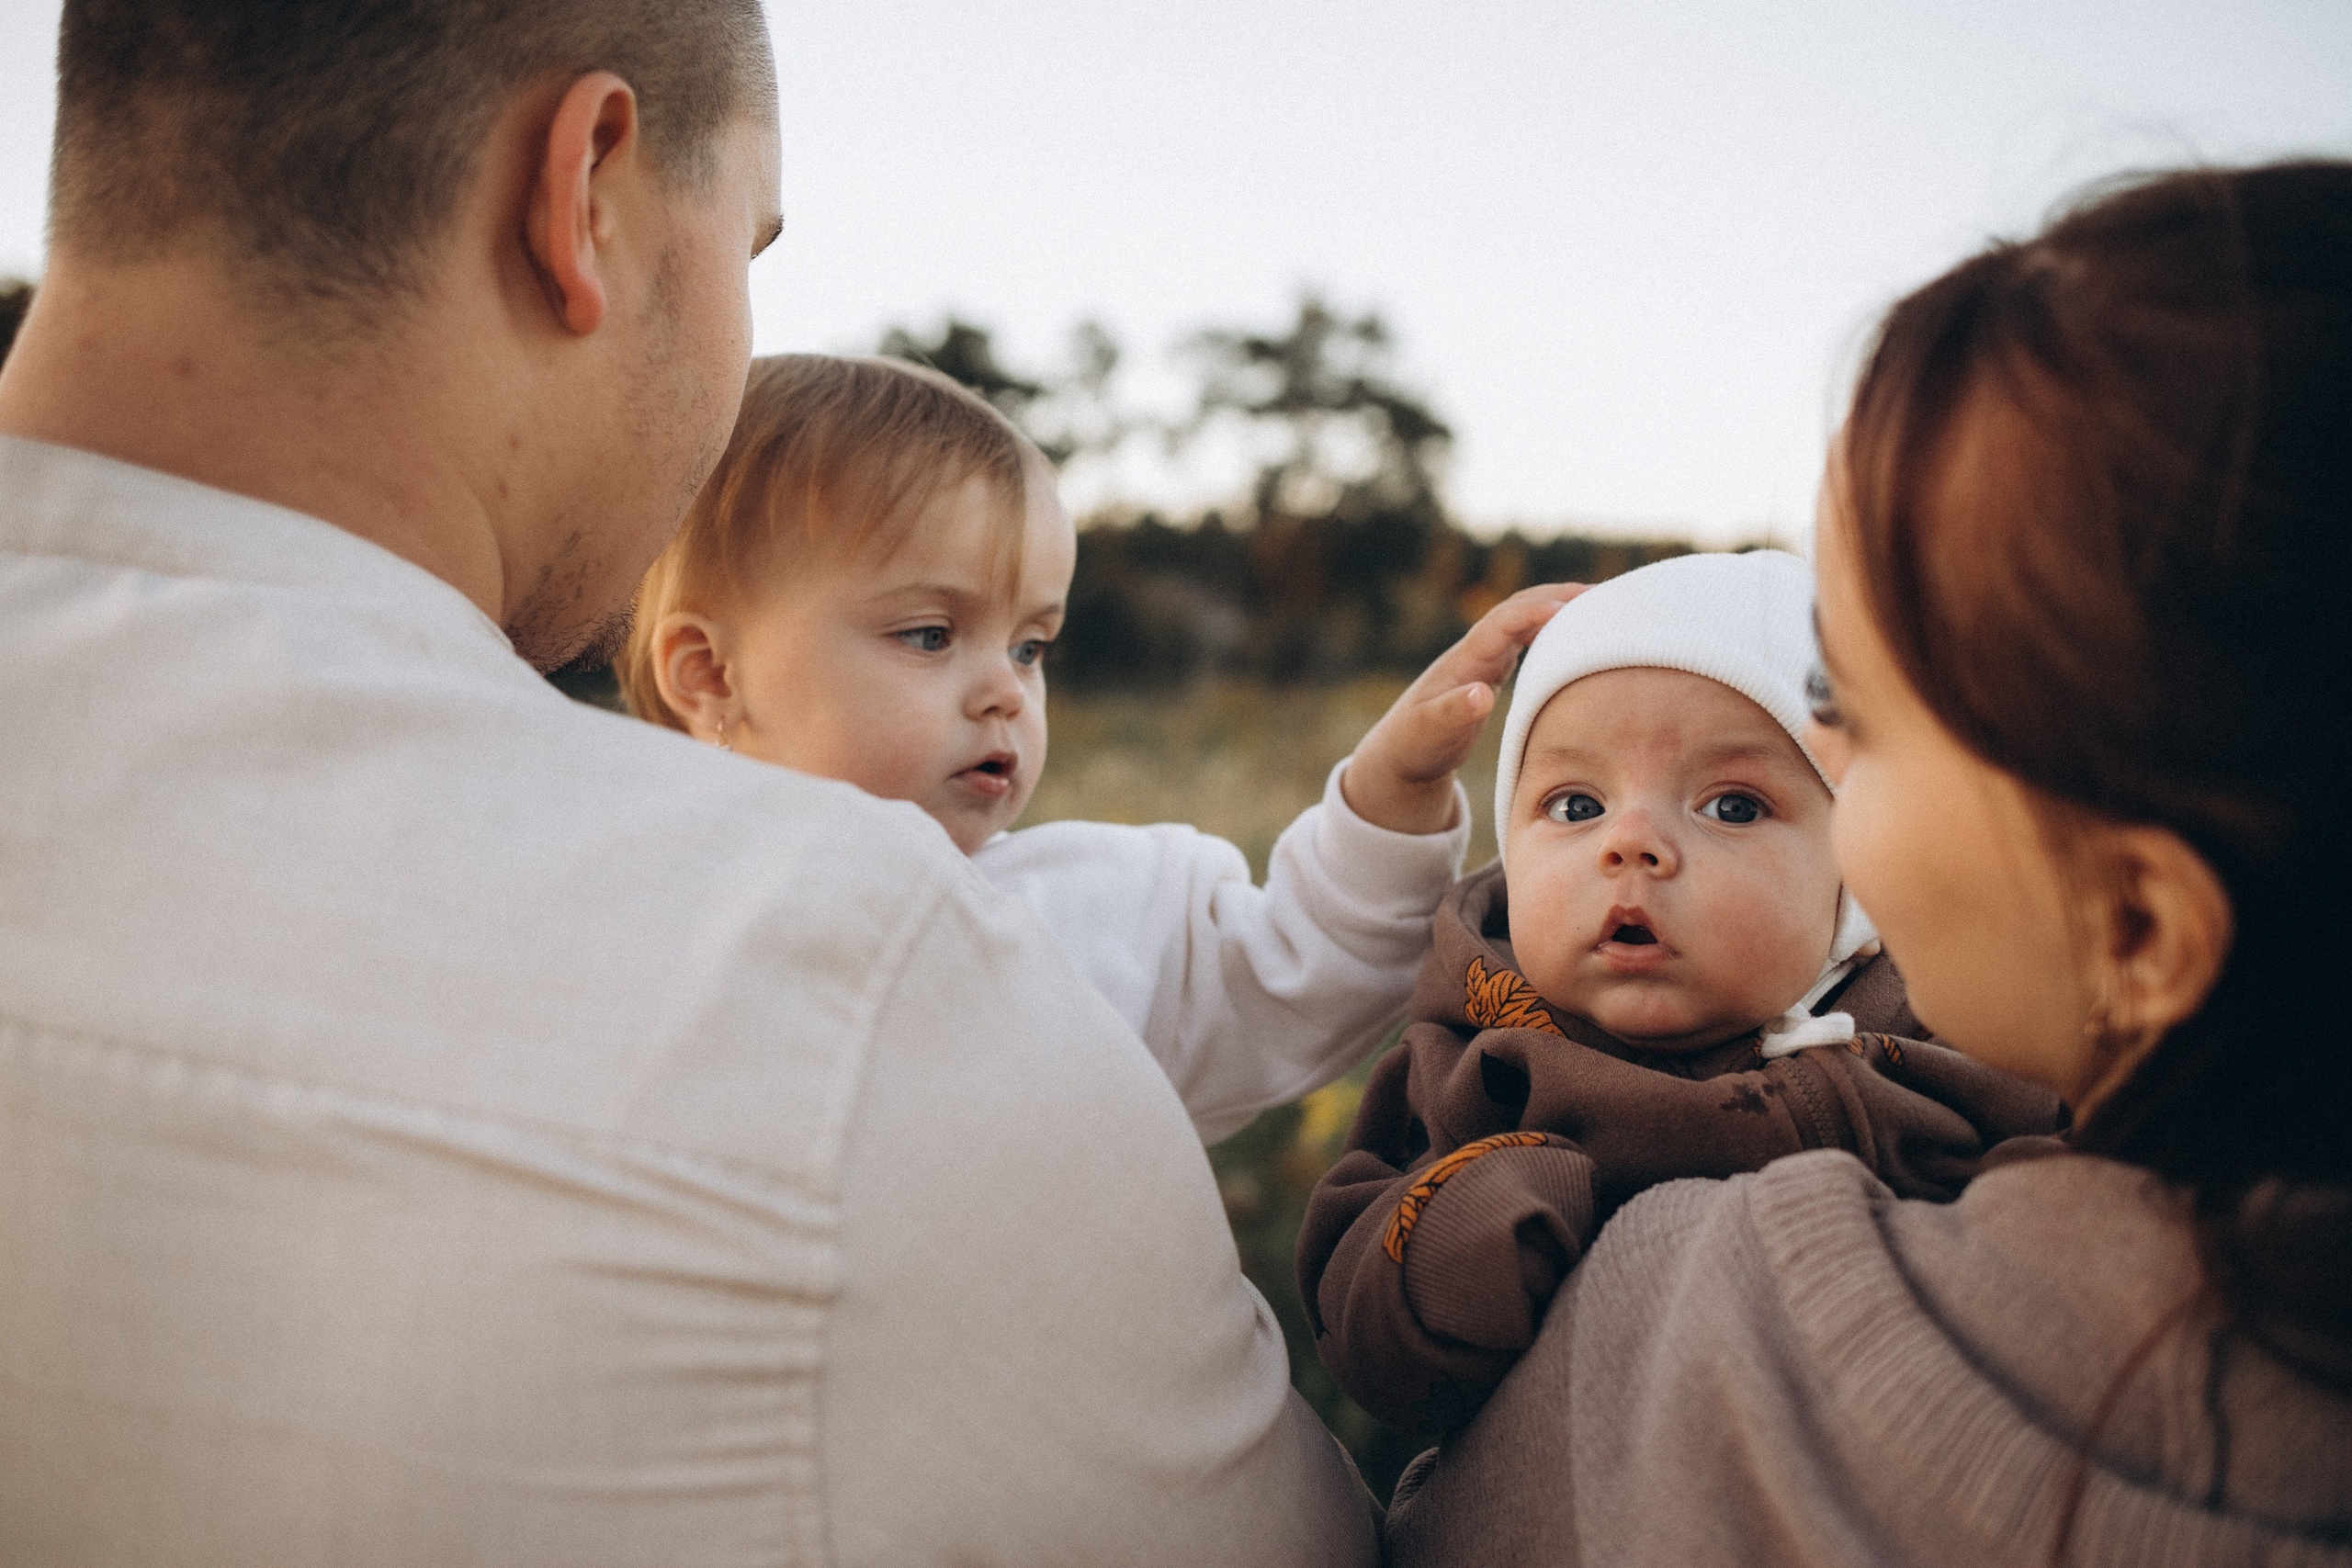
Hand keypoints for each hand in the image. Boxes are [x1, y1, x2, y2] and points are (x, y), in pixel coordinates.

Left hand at [1343, 583, 1586, 834]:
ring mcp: (1484, 658)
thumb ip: (1453, 714)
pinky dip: (1554, 629)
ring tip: (1605, 605)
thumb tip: (1481, 694)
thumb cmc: (1415, 746)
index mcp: (1464, 660)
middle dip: (1558, 595)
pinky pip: (1527, 638)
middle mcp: (1475, 651)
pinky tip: (1579, 634)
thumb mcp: (1431, 734)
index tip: (1571, 608)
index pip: (1503, 623)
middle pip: (1518, 608)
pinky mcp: (1492, 669)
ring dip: (1560, 606)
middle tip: (1605, 593)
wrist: (1400, 754)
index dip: (1535, 612)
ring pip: (1525, 619)